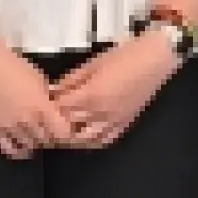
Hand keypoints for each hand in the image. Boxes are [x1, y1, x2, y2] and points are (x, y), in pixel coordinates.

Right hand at [0, 42, 68, 158]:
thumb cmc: (13, 64)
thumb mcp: (39, 78)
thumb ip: (48, 97)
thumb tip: (56, 110)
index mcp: (40, 105)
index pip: (61, 132)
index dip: (65, 131)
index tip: (63, 125)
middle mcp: (26, 120)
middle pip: (46, 140)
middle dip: (50, 134)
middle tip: (48, 126)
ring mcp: (8, 126)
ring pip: (29, 145)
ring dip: (34, 140)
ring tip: (33, 131)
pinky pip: (8, 148)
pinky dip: (17, 148)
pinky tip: (20, 142)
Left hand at [49, 34, 178, 148]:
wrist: (154, 61)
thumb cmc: (122, 57)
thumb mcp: (92, 64)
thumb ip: (72, 80)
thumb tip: (53, 90)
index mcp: (91, 96)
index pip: (61, 110)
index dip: (50, 107)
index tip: (43, 103)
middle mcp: (101, 113)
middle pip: (71, 128)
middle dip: (58, 123)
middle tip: (50, 117)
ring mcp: (114, 122)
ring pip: (87, 139)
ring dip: (74, 136)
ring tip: (67, 127)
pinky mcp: (125, 125)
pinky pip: (106, 140)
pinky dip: (93, 140)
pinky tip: (87, 133)